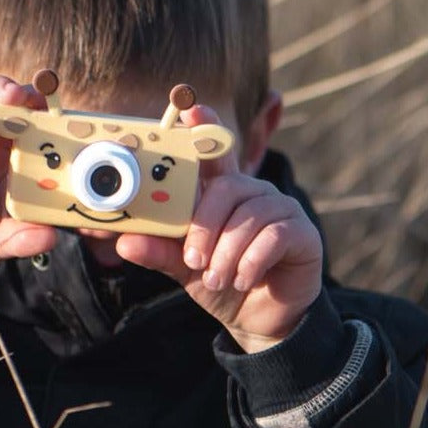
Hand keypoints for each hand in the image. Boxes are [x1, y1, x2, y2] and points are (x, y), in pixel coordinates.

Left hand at [115, 104, 322, 352]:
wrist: (258, 320)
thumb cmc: (219, 281)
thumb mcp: (183, 267)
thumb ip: (159, 250)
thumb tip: (123, 241)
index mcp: (223, 193)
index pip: (213, 153)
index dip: (204, 127)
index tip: (190, 108)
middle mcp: (253, 192)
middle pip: (227, 187)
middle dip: (205, 225)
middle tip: (193, 260)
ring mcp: (281, 208)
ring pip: (249, 215)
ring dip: (227, 252)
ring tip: (217, 280)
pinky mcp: (303, 232)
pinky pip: (275, 235)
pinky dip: (252, 260)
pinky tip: (242, 280)